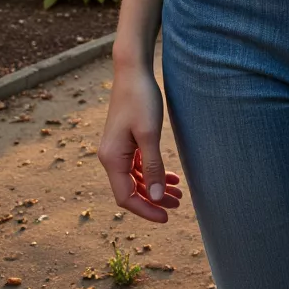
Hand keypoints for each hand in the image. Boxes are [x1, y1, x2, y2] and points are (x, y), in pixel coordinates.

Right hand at [97, 64, 181, 221]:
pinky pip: (137, 165)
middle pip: (131, 190)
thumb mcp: (149, 135)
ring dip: (155, 187)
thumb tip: (154, 198)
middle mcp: (110, 157)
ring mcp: (116, 149)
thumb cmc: (141, 99)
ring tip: (178, 193)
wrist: (133, 70)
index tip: (167, 218)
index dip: (145, 211)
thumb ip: (152, 167)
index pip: (126, 198)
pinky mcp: (124, 141)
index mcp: (111, 159)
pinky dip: (152, 173)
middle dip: (153, 200)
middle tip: (178, 205)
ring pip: (136, 179)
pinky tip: (170, 176)